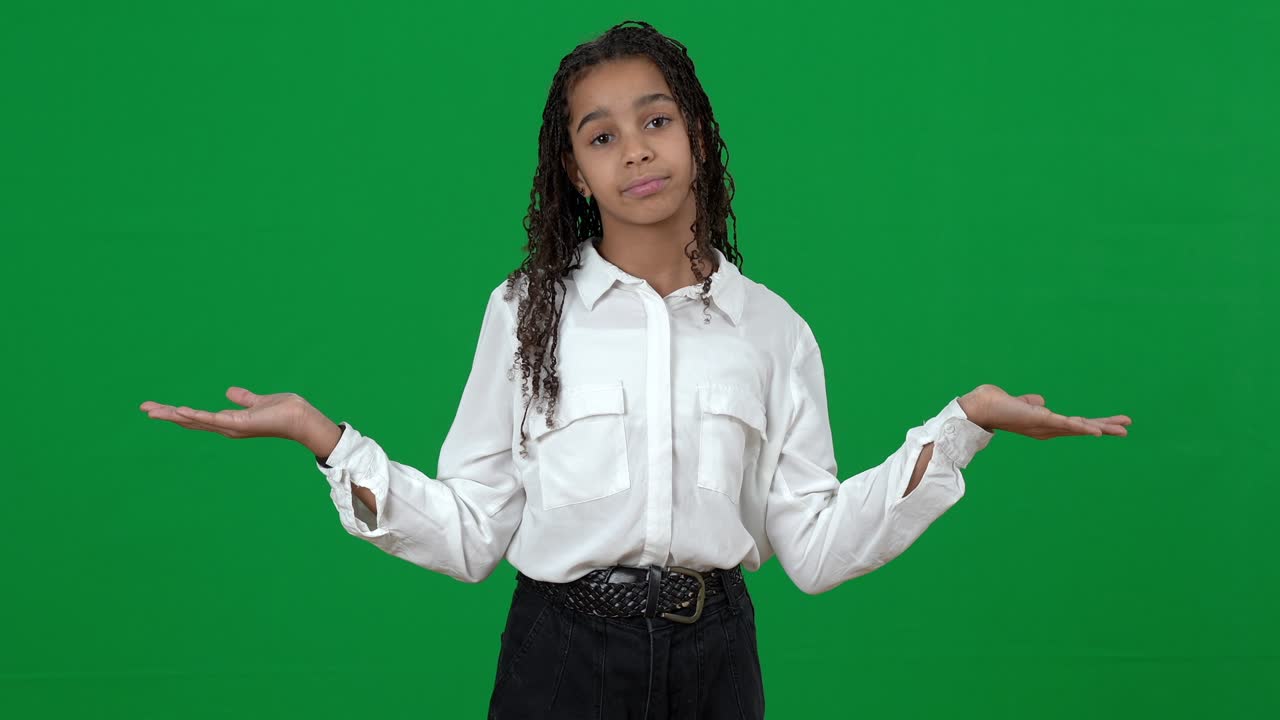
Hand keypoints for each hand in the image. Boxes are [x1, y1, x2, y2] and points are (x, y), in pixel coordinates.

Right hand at [140, 387, 314, 441]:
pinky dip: (197, 416)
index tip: (156, 407)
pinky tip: (182, 411)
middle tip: (144, 408)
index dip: (177, 412)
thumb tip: (230, 392)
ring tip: (153, 410)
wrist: (302, 419)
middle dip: (167, 415)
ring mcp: (232, 427)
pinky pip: (214, 419)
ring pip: (197, 421)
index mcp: (229, 421)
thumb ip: (244, 398)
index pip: (197, 417)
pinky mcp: (240, 424)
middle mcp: (227, 427)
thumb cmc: (285, 412)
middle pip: (190, 421)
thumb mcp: (259, 402)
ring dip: (174, 415)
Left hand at [959, 384, 1131, 439]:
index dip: (1093, 424)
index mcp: (1044, 424)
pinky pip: (1065, 424)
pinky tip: (1095, 430)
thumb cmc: (996, 404)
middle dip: (1105, 427)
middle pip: (1082, 428)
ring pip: (1079, 428)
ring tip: (1121, 429)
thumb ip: (1031, 403)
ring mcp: (1044, 425)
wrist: (980, 407)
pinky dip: (1080, 427)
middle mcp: (1047, 428)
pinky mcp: (1040, 419)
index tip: (1113, 423)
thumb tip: (1041, 401)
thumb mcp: (1020, 402)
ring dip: (1100, 427)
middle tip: (1127, 428)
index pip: (1075, 424)